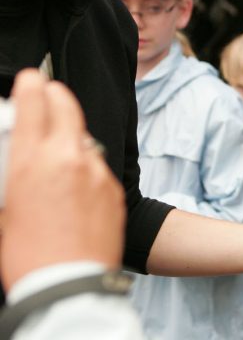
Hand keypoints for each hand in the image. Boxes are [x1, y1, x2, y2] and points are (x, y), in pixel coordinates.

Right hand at [1, 70, 125, 290]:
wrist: (73, 286)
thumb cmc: (29, 257)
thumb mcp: (6, 213)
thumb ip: (14, 179)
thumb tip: (20, 164)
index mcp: (32, 163)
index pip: (34, 107)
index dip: (32, 86)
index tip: (32, 77)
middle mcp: (68, 159)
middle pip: (67, 109)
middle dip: (58, 94)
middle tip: (52, 90)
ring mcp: (95, 172)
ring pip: (84, 138)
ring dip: (72, 135)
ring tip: (60, 144)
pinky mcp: (113, 188)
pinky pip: (97, 165)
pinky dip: (85, 163)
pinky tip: (75, 178)